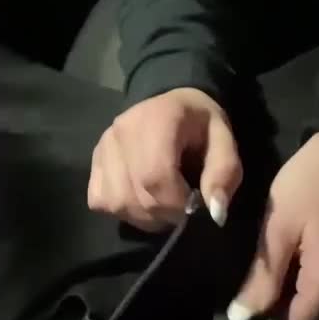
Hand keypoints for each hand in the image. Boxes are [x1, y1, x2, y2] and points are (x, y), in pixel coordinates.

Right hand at [88, 87, 242, 230]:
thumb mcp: (224, 141)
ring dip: (144, 216)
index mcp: (159, 119)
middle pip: (135, 194)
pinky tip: (141, 200)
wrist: (172, 103)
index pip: (155, 176)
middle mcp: (123, 130)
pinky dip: (123, 210)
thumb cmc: (200, 124)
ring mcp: (104, 145)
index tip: (194, 207)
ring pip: (116, 202)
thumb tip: (214, 213)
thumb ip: (224, 173)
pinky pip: (101, 200)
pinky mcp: (94, 158)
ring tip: (163, 205)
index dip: (176, 204)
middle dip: (164, 214)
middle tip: (182, 208)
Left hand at [227, 132, 318, 319]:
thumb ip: (261, 279)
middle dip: (280, 300)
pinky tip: (296, 250)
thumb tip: (240, 319)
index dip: (265, 316)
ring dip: (296, 286)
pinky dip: (313, 274)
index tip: (241, 295)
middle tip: (253, 271)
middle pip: (308, 313)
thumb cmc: (308, 184)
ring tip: (274, 258)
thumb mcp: (278, 229)